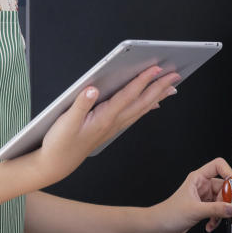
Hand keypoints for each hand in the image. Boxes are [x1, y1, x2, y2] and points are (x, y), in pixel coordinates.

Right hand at [32, 65, 179, 185]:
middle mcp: (113, 122)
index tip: (155, 69)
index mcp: (104, 117)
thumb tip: (92, 88)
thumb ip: (80, 105)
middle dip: (159, 87)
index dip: (142, 80)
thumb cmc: (59, 143)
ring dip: (158, 96)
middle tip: (175, 75)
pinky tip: (153, 104)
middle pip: (142, 102)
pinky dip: (147, 107)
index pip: (128, 95)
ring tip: (171, 87)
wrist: (57, 163)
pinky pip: (135, 115)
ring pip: (142, 109)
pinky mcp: (111, 128)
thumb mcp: (65, 122)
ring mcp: (114, 126)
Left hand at [146, 158, 231, 232]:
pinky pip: (217, 211)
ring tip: (215, 219)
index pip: (218, 166)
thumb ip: (215, 209)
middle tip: (228, 208)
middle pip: (224, 186)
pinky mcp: (203, 209)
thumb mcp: (194, 211)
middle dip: (227, 199)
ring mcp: (202, 198)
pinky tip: (210, 225)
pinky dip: (216, 219)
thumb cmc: (167, 214)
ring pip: (222, 201)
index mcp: (198, 178)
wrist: (157, 228)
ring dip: (221, 212)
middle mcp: (201, 186)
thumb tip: (231, 208)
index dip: (230, 171)